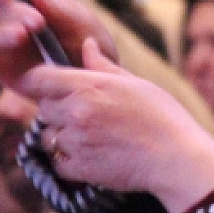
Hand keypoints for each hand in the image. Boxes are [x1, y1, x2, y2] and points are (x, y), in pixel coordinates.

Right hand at [0, 0, 117, 91]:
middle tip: (37, 22)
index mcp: (33, 4)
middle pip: (2, 12)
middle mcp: (15, 23)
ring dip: (5, 34)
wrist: (98, 81)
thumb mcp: (82, 24)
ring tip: (21, 36)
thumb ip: (58, 8)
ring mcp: (8, 49)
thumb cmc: (89, 45)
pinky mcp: (4, 73)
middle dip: (16, 13)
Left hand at [23, 40, 213, 212]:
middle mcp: (76, 111)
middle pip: (42, 108)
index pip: (38, 78)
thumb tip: (87, 44)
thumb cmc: (161, 115)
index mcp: (89, 85)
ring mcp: (76, 141)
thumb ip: (102, 65)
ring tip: (87, 136)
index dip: (37, 81)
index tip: (43, 86)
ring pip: (48, 137)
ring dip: (60, 136)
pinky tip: (90, 155)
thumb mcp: (133, 82)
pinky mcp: (79, 169)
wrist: (176, 157)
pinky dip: (68, 161)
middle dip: (55, 109)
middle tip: (79, 113)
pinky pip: (57, 163)